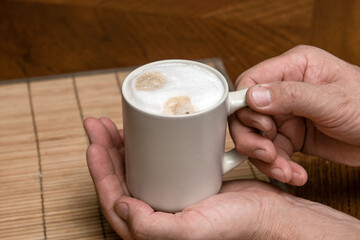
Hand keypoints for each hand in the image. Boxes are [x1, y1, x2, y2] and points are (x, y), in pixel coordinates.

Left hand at [84, 117, 359, 238]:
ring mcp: (168, 196)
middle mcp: (155, 213)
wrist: (267, 215)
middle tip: (98, 126)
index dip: (100, 171)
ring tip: (112, 126)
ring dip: (120, 147)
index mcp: (150, 231)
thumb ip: (153, 228)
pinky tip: (142, 135)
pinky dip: (145, 147)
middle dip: (105, 151)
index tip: (95, 142)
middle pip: (120, 180)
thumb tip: (120, 206)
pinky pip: (155, 163)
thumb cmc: (235, 227)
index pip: (112, 199)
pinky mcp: (182, 182)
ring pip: (135, 169)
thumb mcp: (192, 232)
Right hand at [230, 45, 359, 185]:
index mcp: (294, 68)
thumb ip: (291, 96)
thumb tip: (253, 96)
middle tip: (266, 154)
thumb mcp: (333, 100)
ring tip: (284, 169)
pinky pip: (271, 153)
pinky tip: (295, 173)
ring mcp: (286, 115)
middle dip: (252, 138)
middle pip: (247, 113)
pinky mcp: (291, 136)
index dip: (245, 106)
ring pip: (256, 137)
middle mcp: (285, 90)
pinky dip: (278, 167)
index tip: (258, 127)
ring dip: (265, 158)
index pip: (250, 81)